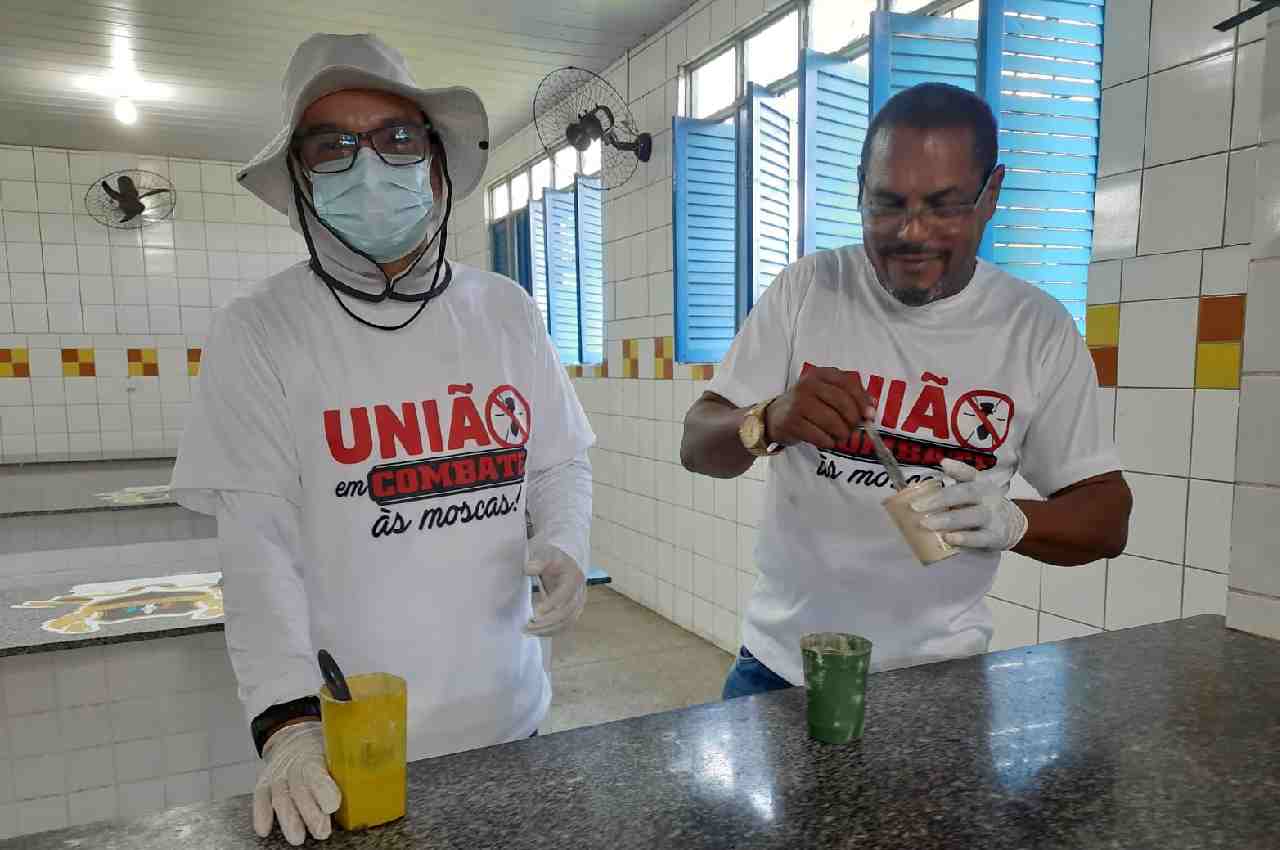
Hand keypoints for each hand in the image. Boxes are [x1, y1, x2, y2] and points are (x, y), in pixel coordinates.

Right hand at [253, 720, 341, 845]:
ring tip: (297, 838)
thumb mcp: (336, 750)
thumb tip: (370, 786)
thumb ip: (346, 767)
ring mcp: (278, 774)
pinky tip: (264, 830)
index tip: (332, 805)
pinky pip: (260, 798)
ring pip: (281, 797)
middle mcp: (295, 764)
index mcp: (316, 755)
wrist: (294, 736)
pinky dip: (261, 814)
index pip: (317, 771)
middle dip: (310, 813)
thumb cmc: (321, 749)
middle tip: (321, 831)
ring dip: (288, 819)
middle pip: (300, 790)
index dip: (323, 789)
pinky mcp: (264, 783)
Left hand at [523, 545, 586, 635]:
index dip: (552, 602)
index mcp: (574, 576)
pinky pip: (564, 626)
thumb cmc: (551, 559)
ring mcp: (578, 604)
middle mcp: (579, 592)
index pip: (565, 592)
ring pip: (567, 622)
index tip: (537, 610)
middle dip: (548, 620)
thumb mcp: (544, 554)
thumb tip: (528, 568)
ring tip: (529, 630)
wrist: (559, 563)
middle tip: (529, 624)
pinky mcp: (572, 613)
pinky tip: (536, 632)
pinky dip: (551, 631)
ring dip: (548, 629)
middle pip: (568, 611)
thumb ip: (537, 562)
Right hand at [764, 367, 877, 449]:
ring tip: (840, 436)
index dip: (862, 400)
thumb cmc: (807, 405)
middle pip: (842, 403)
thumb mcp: (826, 393)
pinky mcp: (792, 422)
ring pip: (833, 422)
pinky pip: (820, 436)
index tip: (869, 415)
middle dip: (853, 420)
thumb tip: (871, 409)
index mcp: (820, 374)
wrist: (775, 417)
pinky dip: (829, 442)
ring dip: (842, 434)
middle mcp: (808, 385)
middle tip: (853, 428)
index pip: (848, 383)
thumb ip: (849, 396)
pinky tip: (827, 440)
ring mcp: (798, 403)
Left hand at [912, 459, 1027, 550]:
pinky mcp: (995, 537)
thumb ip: (957, 479)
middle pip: (965, 494)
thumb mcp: (973, 490)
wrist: (1013, 525)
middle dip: (939, 499)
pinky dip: (964, 539)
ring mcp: (993, 517)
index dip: (958, 469)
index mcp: (980, 484)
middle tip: (915, 506)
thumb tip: (943, 462)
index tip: (943, 464)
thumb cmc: (983, 505)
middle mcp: (988, 497)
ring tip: (926, 523)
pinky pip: (980, 538)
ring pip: (971, 516)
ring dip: (947, 519)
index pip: (970, 474)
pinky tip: (948, 539)